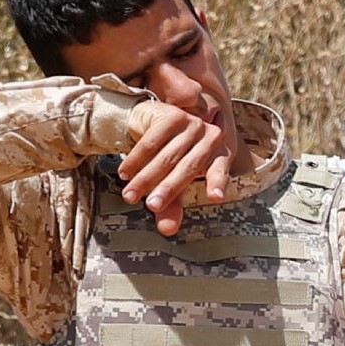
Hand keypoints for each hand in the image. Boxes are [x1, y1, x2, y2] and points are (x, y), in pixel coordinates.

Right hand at [118, 98, 232, 235]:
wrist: (150, 121)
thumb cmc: (169, 155)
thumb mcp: (173, 180)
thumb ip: (172, 203)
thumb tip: (167, 230)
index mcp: (220, 154)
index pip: (219, 171)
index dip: (217, 183)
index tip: (215, 198)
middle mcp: (210, 137)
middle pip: (187, 168)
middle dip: (167, 190)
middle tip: (151, 206)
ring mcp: (192, 123)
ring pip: (166, 157)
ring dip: (146, 178)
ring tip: (130, 195)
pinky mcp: (171, 116)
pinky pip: (150, 143)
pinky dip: (135, 160)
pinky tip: (124, 173)